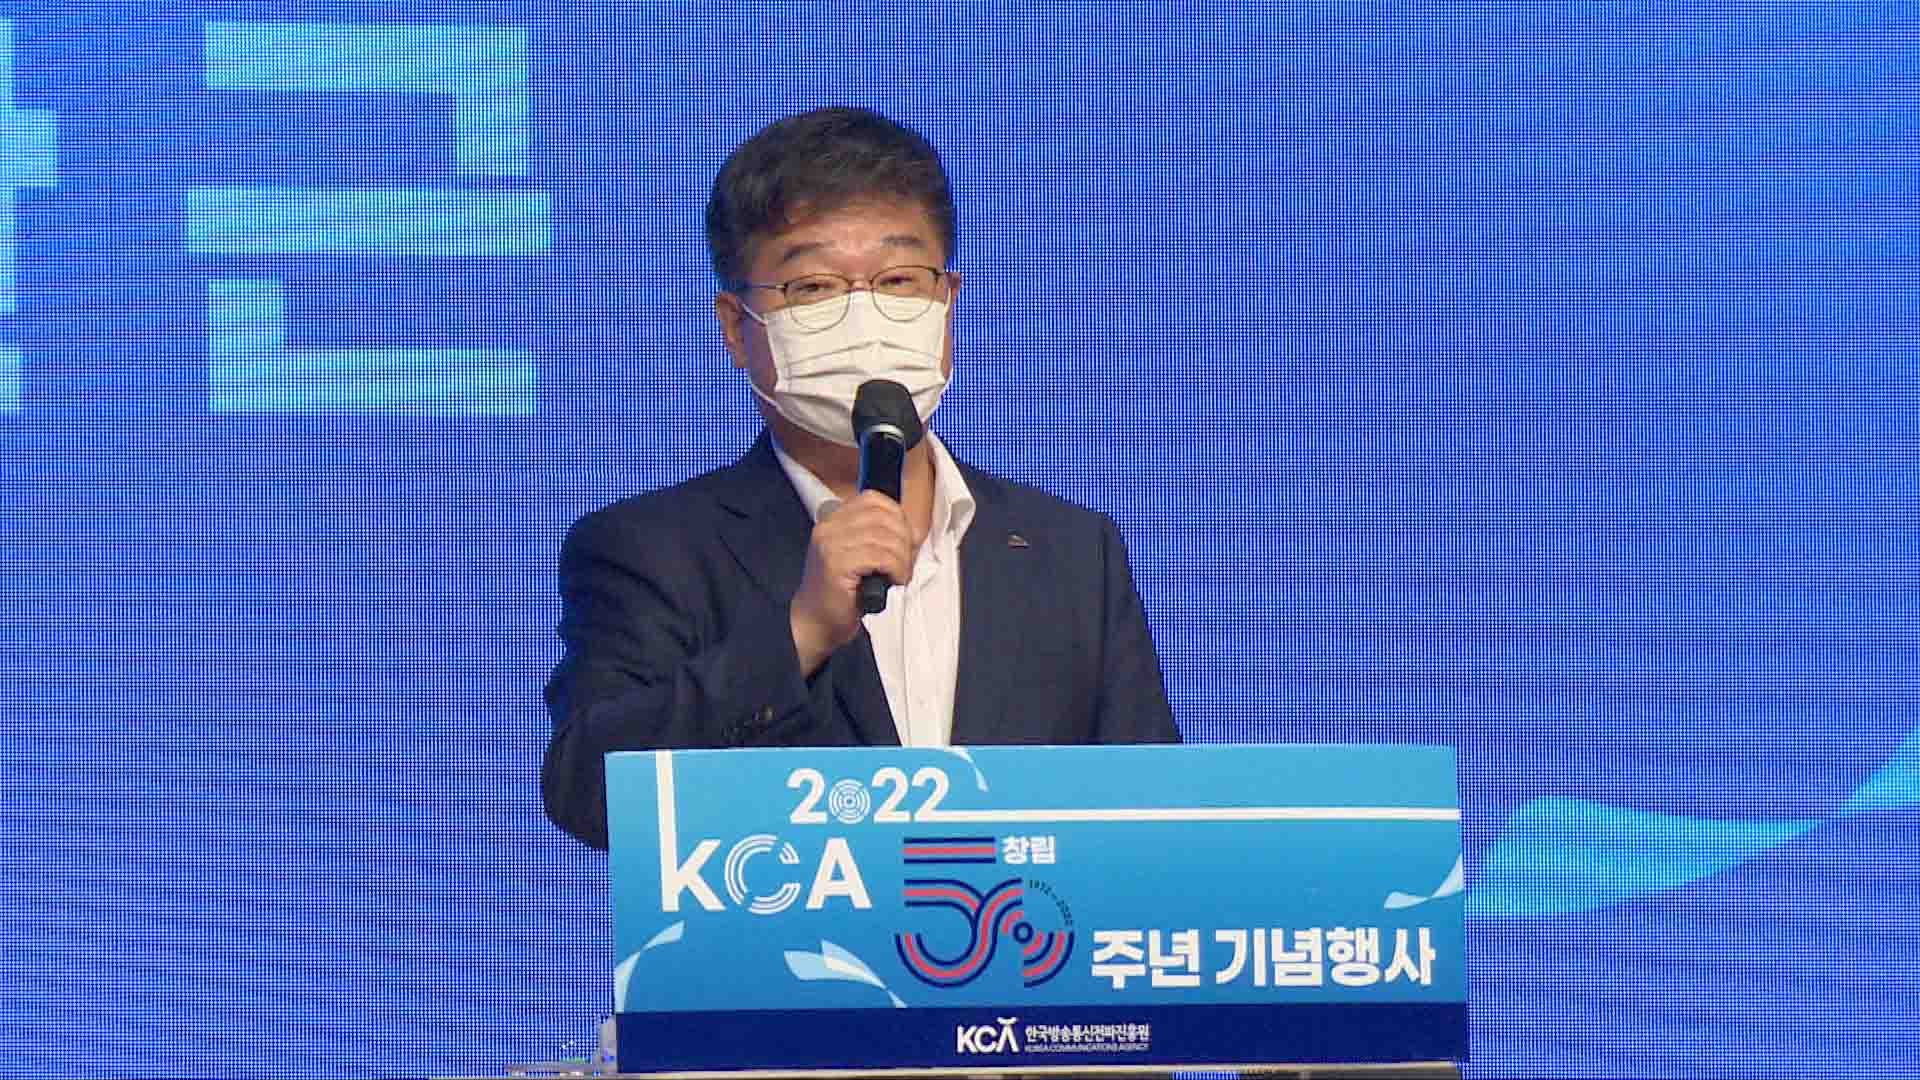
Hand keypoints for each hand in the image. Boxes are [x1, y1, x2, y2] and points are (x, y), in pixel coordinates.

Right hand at [790, 491, 914, 674]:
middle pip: (883, 517)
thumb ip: (876, 537)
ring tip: (900, 574)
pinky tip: (893, 580)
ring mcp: (831, 545)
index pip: (873, 499)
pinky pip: (881, 557)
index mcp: (832, 521)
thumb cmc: (840, 594)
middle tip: (905, 561)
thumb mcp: (857, 556)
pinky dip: (896, 569)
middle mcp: (829, 528)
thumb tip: (911, 531)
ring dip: (902, 558)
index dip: (897, 516)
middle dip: (904, 539)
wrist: (815, 622)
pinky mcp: (837, 564)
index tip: (904, 538)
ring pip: (886, 538)